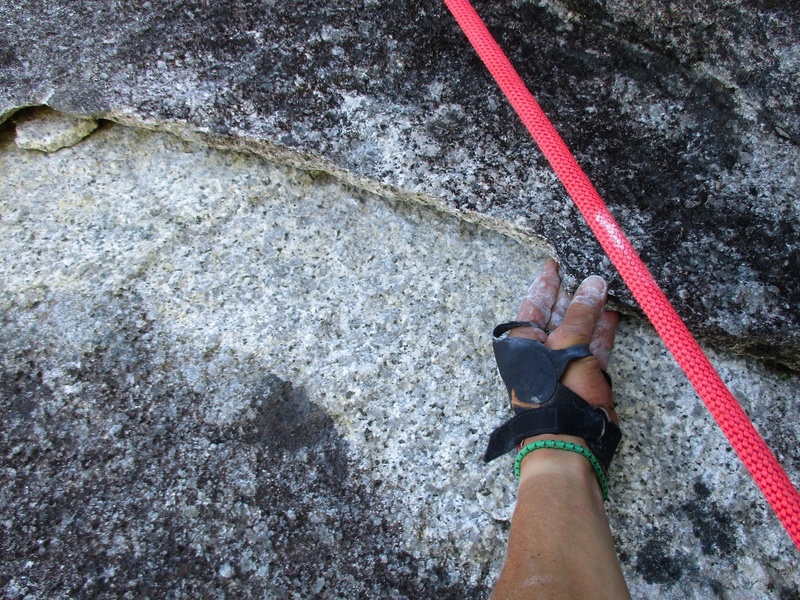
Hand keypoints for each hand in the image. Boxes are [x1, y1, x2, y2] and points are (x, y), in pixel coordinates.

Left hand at [510, 258, 618, 424]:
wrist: (569, 437)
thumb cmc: (555, 391)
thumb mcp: (565, 345)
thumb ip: (580, 314)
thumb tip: (593, 283)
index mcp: (523, 341)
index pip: (534, 303)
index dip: (546, 282)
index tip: (556, 262)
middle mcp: (541, 349)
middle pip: (558, 313)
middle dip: (573, 291)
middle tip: (587, 267)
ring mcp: (564, 362)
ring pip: (579, 327)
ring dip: (592, 308)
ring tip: (606, 283)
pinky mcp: (586, 374)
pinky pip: (595, 345)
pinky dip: (604, 330)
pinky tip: (615, 311)